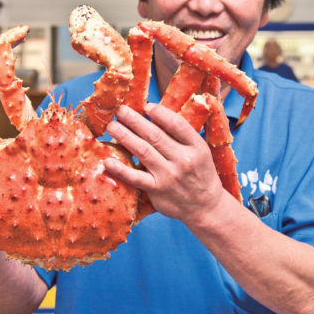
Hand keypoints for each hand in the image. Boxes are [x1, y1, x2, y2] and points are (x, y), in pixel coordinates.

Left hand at [104, 103, 227, 223]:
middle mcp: (183, 160)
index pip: (177, 125)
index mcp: (196, 147)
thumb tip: (156, 115)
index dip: (160, 114)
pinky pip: (136, 178)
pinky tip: (108, 161)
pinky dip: (121, 169)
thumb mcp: (201, 152)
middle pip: (155, 135)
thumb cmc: (200, 174)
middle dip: (135, 120)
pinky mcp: (157, 190)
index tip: (146, 106)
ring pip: (143, 151)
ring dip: (125, 136)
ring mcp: (169, 175)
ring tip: (112, 126)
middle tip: (120, 110)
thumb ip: (182, 136)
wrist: (206, 207)